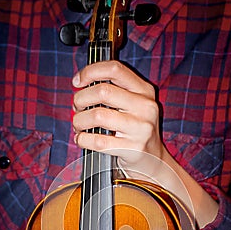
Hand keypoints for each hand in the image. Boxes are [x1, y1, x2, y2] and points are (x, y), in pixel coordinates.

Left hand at [72, 60, 164, 178]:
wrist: (153, 160)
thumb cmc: (135, 130)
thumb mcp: (133, 105)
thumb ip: (114, 91)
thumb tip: (81, 85)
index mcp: (145, 91)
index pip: (115, 69)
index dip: (91, 71)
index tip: (78, 81)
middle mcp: (145, 107)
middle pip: (102, 91)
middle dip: (81, 98)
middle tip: (77, 107)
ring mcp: (140, 128)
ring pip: (97, 115)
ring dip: (79, 120)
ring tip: (79, 125)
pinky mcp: (133, 148)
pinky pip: (98, 141)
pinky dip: (83, 139)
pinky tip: (81, 139)